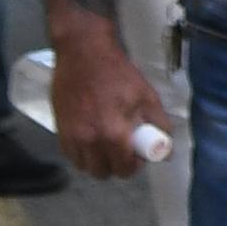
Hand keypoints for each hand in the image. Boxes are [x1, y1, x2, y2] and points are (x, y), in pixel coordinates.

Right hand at [50, 26, 172, 183]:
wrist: (83, 53)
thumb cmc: (118, 73)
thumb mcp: (147, 96)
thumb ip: (159, 125)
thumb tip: (167, 149)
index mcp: (114, 134)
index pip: (124, 169)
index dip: (134, 166)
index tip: (138, 156)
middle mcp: (89, 140)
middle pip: (102, 172)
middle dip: (116, 166)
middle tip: (123, 151)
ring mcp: (71, 136)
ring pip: (84, 166)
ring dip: (97, 161)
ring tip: (107, 146)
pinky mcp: (58, 129)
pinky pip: (70, 154)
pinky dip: (81, 153)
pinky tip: (91, 139)